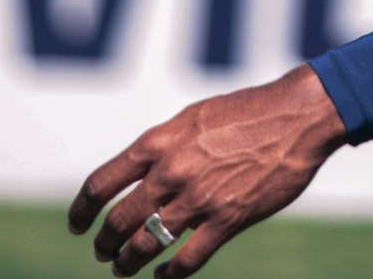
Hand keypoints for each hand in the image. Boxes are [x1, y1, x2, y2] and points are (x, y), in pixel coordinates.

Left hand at [68, 65, 347, 276]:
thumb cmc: (246, 111)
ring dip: (128, 263)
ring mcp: (199, 199)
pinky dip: (169, 274)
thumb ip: (164, 146)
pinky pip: (188, 259)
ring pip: (146, 245)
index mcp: (158, 143)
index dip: (82, 210)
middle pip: (119, 220)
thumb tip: (141, 170)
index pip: (101, 183)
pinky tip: (163, 276)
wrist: (295, 117)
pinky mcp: (228, 220)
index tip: (77, 224)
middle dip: (105, 243)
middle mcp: (171, 172)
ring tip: (123, 269)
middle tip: (103, 253)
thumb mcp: (193, 118)